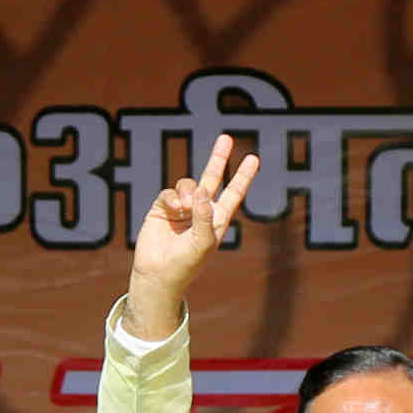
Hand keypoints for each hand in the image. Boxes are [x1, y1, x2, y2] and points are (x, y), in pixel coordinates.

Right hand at [119, 134, 261, 339]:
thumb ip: (205, 216)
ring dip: (188, 191)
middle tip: (226, 138)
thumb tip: (202, 190)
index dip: (243, 176)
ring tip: (185, 207)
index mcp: (217, 220)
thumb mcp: (203, 243)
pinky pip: (170, 193)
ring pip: (188, 184)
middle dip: (218, 158)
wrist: (158, 274)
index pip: (234, 193)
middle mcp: (200, 210)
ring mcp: (181, 208)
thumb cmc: (186, 264)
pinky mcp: (162, 208)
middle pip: (212, 178)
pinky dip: (173, 198)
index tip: (254, 159)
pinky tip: (176, 209)